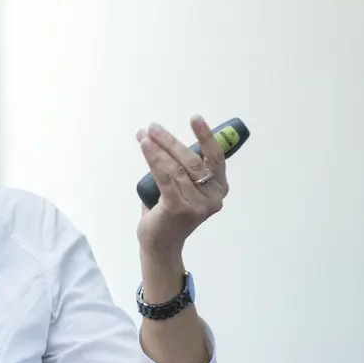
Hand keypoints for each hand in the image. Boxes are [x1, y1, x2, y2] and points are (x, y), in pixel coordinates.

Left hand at [136, 114, 228, 257]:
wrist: (161, 245)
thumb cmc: (172, 212)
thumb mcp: (186, 189)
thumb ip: (185, 169)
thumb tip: (167, 139)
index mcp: (219, 189)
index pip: (216, 158)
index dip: (207, 136)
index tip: (195, 118)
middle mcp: (213, 198)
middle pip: (192, 161)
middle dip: (171, 141)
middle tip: (153, 127)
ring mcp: (196, 205)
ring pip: (175, 168)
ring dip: (157, 148)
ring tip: (144, 135)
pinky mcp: (177, 208)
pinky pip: (165, 177)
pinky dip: (154, 158)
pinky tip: (145, 145)